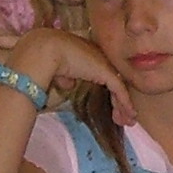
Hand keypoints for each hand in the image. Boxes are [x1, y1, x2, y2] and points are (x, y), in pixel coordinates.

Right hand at [10, 31, 135, 124]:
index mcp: (87, 54)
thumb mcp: (56, 70)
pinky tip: (129, 115)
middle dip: (119, 102)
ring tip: (129, 122)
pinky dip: (125, 104)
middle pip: (114, 81)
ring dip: (124, 106)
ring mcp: (103, 63)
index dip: (107, 92)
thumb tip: (68, 83)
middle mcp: (98, 56)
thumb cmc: (44, 59)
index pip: (103, 75)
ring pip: (119, 88)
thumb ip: (65, 76)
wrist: (44, 51)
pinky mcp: (106, 72)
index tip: (111, 107)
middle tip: (123, 118)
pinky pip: (120, 91)